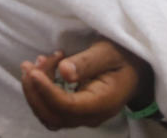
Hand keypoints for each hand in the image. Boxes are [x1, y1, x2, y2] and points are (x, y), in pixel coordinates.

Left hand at [20, 39, 151, 130]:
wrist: (133, 66)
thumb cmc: (122, 56)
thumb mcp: (108, 52)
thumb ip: (87, 62)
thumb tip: (64, 72)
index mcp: (103, 103)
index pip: (68, 106)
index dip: (47, 91)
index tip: (34, 71)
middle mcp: (91, 115)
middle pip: (53, 115)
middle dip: (36, 90)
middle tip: (33, 63)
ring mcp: (82, 115)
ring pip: (48, 114)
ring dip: (35, 90)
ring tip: (35, 63)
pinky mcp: (73, 110)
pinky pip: (50, 108)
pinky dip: (39, 91)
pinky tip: (40, 69)